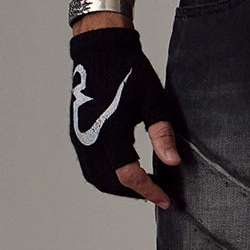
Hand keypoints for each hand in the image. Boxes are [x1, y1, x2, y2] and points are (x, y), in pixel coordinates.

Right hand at [69, 27, 179, 208]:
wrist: (100, 49)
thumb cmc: (127, 71)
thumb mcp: (153, 101)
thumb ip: (162, 134)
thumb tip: (172, 162)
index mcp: (110, 133)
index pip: (129, 177)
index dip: (149, 191)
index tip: (165, 199)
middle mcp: (91, 139)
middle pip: (111, 184)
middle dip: (134, 193)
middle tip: (156, 193)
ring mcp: (81, 138)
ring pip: (97, 179)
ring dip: (119, 187)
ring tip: (141, 184)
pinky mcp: (77, 134)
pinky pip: (89, 167)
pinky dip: (106, 177)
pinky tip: (123, 171)